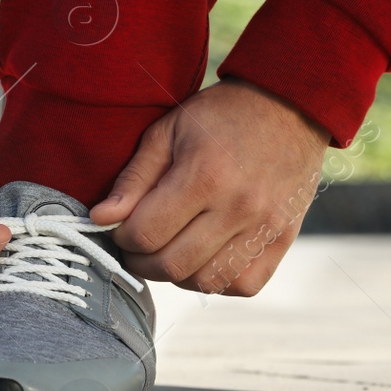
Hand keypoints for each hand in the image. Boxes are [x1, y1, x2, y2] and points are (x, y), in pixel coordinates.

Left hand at [90, 80, 330, 295]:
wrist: (290, 105)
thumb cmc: (220, 116)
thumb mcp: (167, 131)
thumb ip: (133, 179)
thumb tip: (100, 220)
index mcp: (205, 175)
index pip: (146, 234)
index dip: (123, 237)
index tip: (121, 227)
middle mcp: (239, 207)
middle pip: (173, 265)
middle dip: (142, 262)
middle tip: (138, 245)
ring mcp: (265, 227)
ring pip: (205, 282)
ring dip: (177, 274)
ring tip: (169, 250)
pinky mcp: (284, 239)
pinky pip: (243, 284)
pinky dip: (217, 281)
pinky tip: (204, 257)